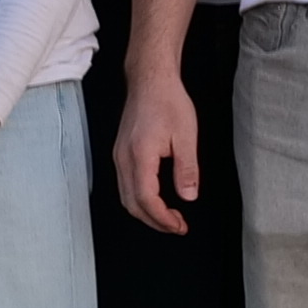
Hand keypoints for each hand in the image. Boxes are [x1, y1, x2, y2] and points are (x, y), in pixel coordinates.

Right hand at [114, 68, 200, 234]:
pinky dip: (138, 199)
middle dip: (154, 221)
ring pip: (124, 196)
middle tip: (177, 226)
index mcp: (140, 155)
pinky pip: (124, 184)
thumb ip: (187, 169)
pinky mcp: (120, 152)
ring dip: (145, 212)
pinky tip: (155, 199)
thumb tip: (188, 196)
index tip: (180, 226)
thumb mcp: (186, 136)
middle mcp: (123, 158)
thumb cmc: (168, 102)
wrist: (150, 81)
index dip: (163, 218)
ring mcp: (118, 155)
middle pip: (131, 203)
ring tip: (168, 217)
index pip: (147, 199)